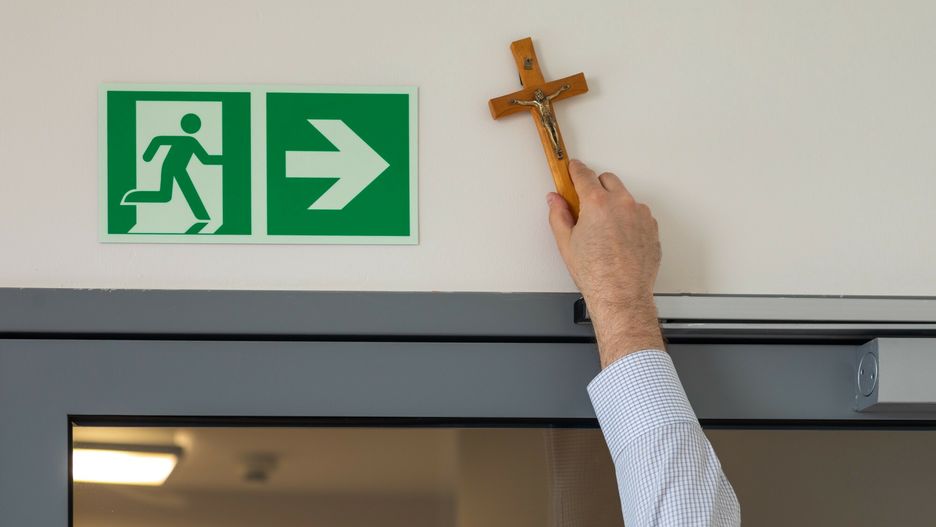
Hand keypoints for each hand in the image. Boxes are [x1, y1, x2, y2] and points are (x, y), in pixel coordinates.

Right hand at [547, 159, 664, 365]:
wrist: (621, 295)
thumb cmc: (595, 274)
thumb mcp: (566, 243)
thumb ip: (559, 214)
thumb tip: (555, 200)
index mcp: (597, 203)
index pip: (584, 174)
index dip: (575, 170)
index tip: (572, 169)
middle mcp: (621, 203)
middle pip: (607, 179)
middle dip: (596, 186)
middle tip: (586, 205)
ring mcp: (640, 214)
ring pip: (624, 197)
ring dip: (614, 204)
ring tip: (604, 230)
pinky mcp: (652, 227)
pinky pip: (638, 214)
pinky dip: (628, 219)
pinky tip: (619, 239)